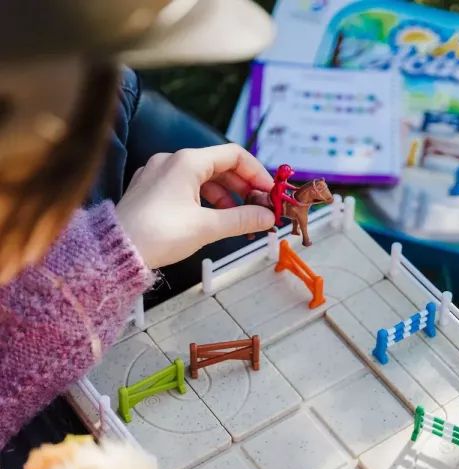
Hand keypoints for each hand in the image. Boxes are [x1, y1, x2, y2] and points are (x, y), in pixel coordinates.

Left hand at [116, 144, 274, 268]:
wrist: (117, 251)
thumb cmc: (157, 234)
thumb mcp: (207, 227)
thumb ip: (242, 219)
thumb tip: (266, 217)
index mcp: (186, 162)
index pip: (234, 155)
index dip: (257, 173)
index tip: (269, 193)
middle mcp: (172, 161)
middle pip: (220, 166)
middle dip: (243, 187)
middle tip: (259, 208)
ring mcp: (159, 174)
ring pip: (203, 178)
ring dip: (226, 196)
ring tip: (240, 219)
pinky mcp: (151, 190)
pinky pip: (187, 187)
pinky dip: (206, 200)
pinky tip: (214, 218)